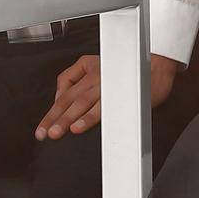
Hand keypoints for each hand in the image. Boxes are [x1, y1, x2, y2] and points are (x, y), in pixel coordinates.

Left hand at [35, 54, 181, 140]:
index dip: (51, 112)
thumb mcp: (93, 63)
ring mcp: (106, 85)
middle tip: (43, 134)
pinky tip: (79, 127)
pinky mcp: (119, 94)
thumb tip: (58, 95)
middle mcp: (94, 78)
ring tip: (56, 133)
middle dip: (53, 119)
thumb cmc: (126, 67)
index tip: (42, 128)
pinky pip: (101, 107)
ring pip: (81, 104)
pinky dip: (89, 117)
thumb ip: (73, 77)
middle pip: (68, 100)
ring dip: (67, 119)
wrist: (155, 65)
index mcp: (86, 71)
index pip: (63, 94)